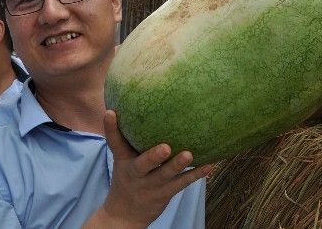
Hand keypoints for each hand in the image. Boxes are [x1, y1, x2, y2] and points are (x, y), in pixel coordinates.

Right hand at [84, 111, 212, 228]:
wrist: (124, 216)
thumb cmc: (128, 178)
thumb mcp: (124, 160)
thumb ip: (130, 138)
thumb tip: (133, 106)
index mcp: (124, 161)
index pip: (115, 144)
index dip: (111, 128)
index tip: (111, 112)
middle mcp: (136, 174)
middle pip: (142, 165)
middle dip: (153, 157)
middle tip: (165, 147)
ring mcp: (151, 186)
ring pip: (165, 176)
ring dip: (177, 166)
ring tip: (189, 154)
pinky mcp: (165, 193)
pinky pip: (182, 183)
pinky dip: (196, 174)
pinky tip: (210, 164)